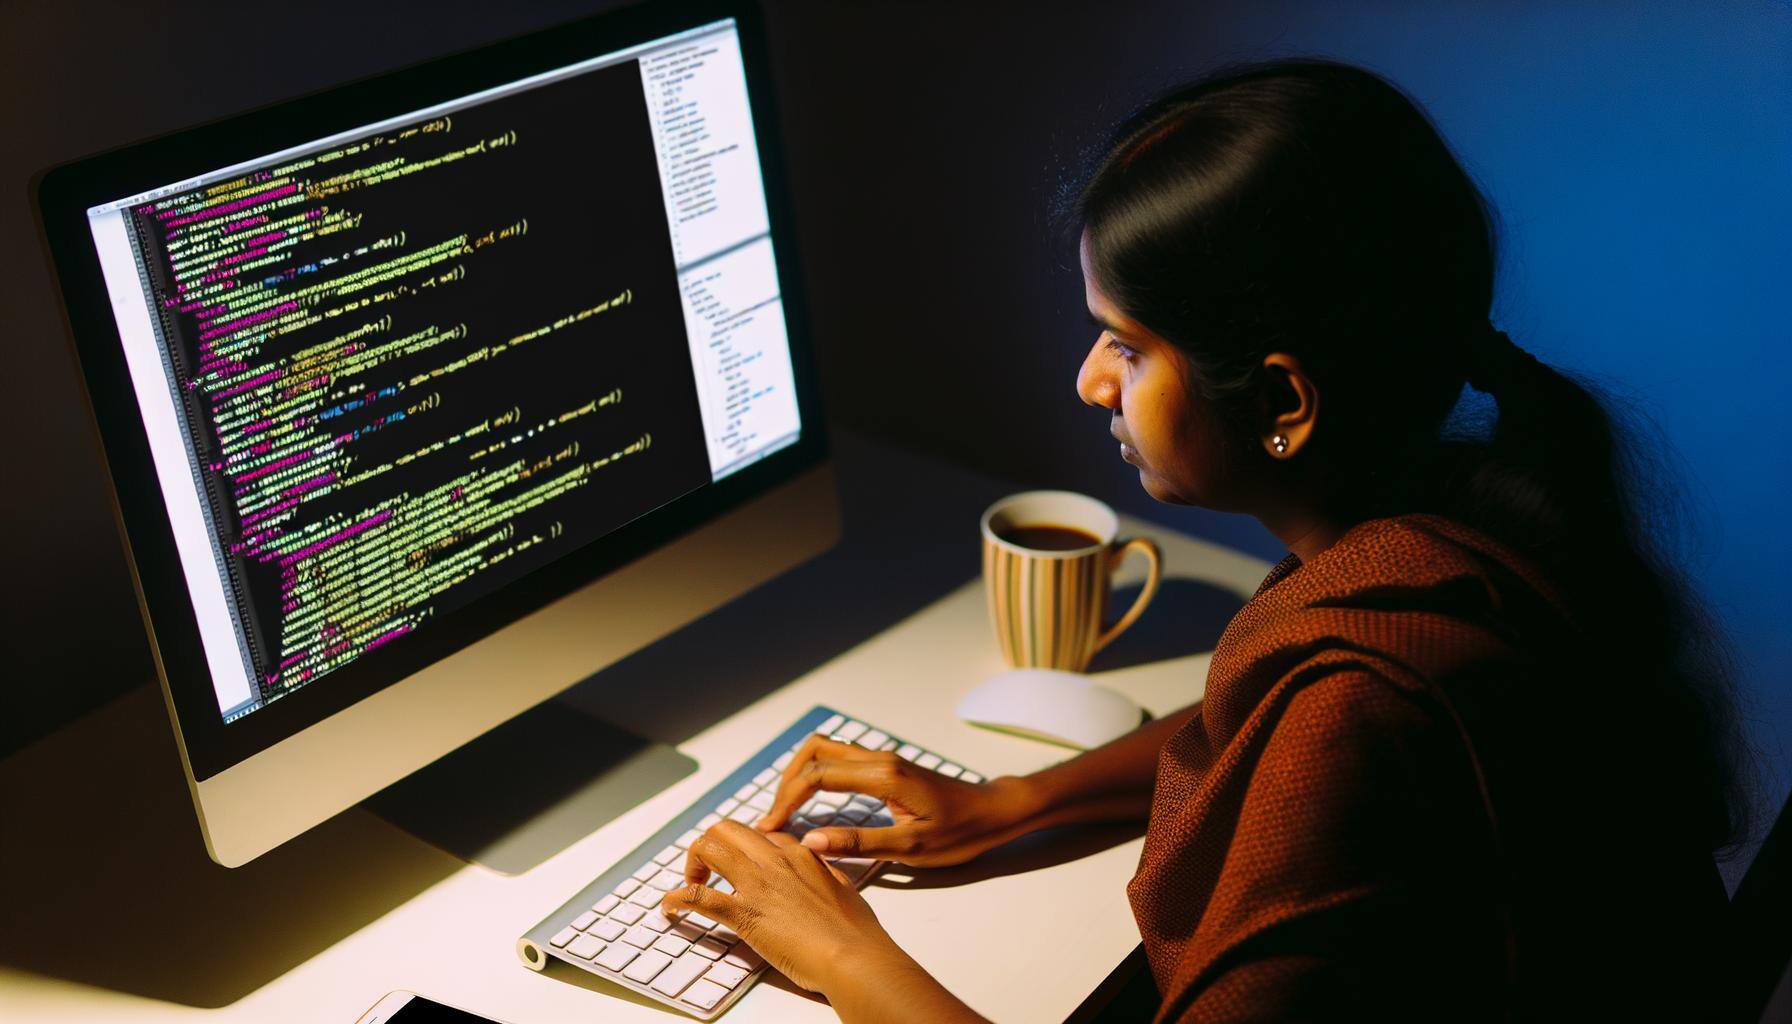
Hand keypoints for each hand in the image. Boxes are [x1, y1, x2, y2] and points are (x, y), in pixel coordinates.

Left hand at [660, 821, 910, 994]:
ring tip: (691, 883)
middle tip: (709, 871)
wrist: (852, 955)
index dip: (745, 847)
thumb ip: (825, 873)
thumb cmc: (855, 930)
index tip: (738, 863)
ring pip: (709, 847)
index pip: (761, 835)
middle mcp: (774, 861)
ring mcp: (757, 885)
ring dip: (693, 862)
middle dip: (712, 845)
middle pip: (728, 830)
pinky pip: (699, 897)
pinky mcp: (744, 913)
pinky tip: (669, 908)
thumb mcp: (843, 887)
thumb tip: (819, 870)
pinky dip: (677, 899)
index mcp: (800, 854)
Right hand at [755, 735, 1041, 865]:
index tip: (771, 828)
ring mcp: (882, 758)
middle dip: (786, 784)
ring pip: (824, 750)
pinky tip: (810, 800)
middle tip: (773, 820)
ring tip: (785, 810)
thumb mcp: (912, 848)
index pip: (817, 776)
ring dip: (798, 775)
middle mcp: (878, 759)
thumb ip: (861, 844)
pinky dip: (815, 774)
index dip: (787, 800)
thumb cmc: (959, 833)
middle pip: (814, 753)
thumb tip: (811, 841)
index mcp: (883, 776)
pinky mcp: (885, 765)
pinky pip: (838, 759)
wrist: (993, 811)